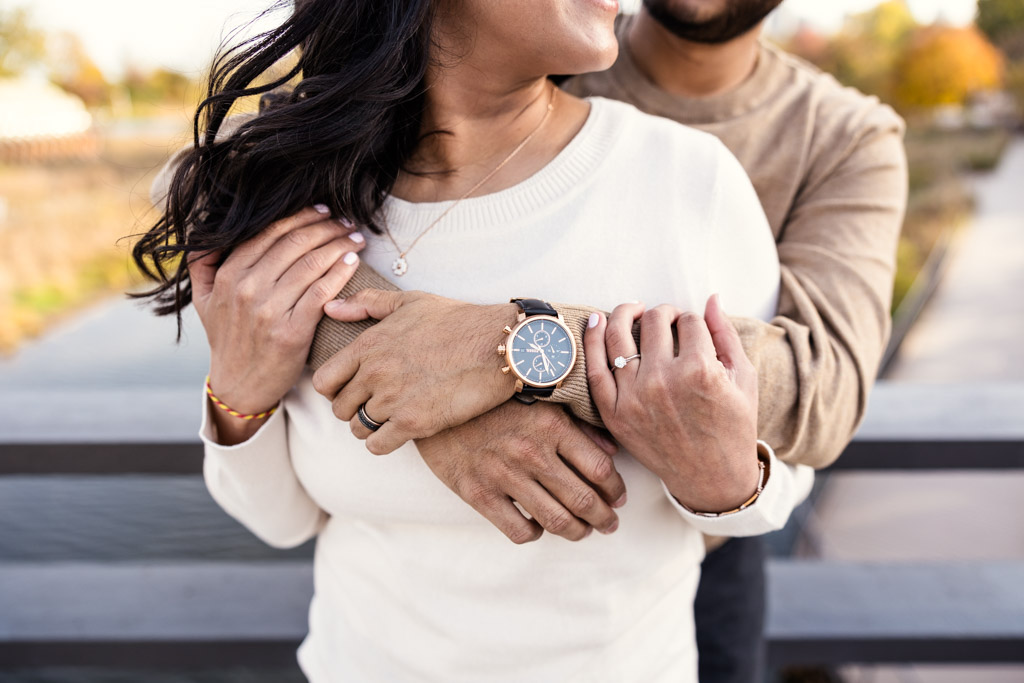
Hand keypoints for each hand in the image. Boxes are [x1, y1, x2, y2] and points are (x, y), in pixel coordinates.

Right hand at [190, 207, 364, 443]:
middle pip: (295, 244)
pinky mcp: (293, 332)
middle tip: (345, 222)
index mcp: (228, 276)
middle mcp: (247, 289)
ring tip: (355, 238)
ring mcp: (270, 311)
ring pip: (312, 264)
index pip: (270, 232)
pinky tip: (353, 261)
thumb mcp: (202, 300)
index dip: (300, 216)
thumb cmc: (227, 338)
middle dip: (326, 227)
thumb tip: (207, 227)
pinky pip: (322, 291)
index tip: (321, 210)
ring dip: (339, 245)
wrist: (239, 385)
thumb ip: (202, 263)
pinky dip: (341, 272)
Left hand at [312, 289, 519, 453]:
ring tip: (391, 419)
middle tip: (376, 406)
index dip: (335, 389)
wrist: (500, 345)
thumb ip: (366, 304)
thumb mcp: (410, 302)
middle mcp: (375, 373)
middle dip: (354, 410)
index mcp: (369, 345)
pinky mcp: (414, 422)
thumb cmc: (459, 321)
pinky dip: (385, 443)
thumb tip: (330, 308)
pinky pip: (378, 446)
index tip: (353, 389)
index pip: (325, 381)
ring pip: (358, 429)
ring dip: (371, 427)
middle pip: (339, 409)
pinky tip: (402, 431)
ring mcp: (393, 399)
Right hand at [415, 401, 626, 542]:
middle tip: (610, 524)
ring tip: (583, 531)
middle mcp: (531, 452)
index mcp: (551, 425)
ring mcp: (503, 475)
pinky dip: (535, 534)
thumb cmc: (491, 398)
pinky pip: (517, 530)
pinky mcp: (477, 493)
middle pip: (583, 500)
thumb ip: (578, 424)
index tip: (619, 497)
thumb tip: (611, 450)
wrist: (434, 398)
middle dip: (604, 518)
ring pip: (555, 520)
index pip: (600, 469)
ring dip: (577, 532)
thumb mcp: (538, 398)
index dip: (616, 489)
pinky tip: (538, 526)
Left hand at [585, 295, 760, 512]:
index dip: (692, 319)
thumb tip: (710, 298)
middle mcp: (664, 381)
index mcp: (701, 371)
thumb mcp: (743, 379)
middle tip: (667, 318)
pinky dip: (592, 340)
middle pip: (654, 322)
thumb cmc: (733, 427)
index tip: (692, 326)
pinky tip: (596, 321)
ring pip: (619, 337)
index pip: (689, 322)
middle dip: (663, 313)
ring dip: (625, 314)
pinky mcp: (615, 414)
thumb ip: (725, 334)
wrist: (712, 477)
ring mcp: (635, 398)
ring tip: (633, 310)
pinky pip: (595, 369)